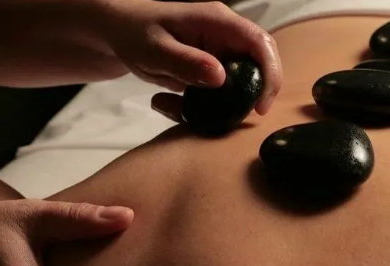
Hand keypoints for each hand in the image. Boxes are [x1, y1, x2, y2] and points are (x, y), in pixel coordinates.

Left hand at [100, 0, 281, 113]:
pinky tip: (171, 104)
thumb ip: (185, 62)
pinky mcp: (213, 67)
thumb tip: (221, 77)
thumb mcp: (155, 50)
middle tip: (232, 119)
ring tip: (180, 108)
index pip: (260, 43)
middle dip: (252, 94)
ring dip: (223, 104)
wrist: (120, 32)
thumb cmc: (134, 34)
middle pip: (259, 64)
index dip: (269, 74)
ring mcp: (221, 51)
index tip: (260, 107)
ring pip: (242, 81)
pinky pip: (222, 90)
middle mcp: (226, 34)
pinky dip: (205, 105)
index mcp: (218, 21)